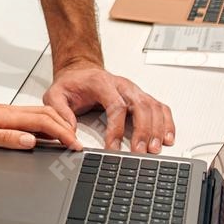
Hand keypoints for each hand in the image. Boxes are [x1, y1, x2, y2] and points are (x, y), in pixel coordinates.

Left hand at [0, 88, 78, 150]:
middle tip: (79, 145)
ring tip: (67, 140)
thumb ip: (4, 138)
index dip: (62, 134)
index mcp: (4, 116)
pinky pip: (26, 119)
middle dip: (65, 129)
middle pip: (44, 117)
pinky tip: (42, 134)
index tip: (76, 145)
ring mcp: (2, 113)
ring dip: (55, 126)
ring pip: (36, 117)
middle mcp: (6, 112)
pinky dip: (41, 126)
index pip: (42, 123)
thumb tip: (30, 141)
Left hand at [43, 60, 174, 154]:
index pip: (115, 105)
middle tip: (140, 152)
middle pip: (140, 106)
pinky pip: (160, 107)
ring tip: (156, 149)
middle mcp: (122, 85)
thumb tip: (70, 131)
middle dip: (142, 131)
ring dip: (157, 129)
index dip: (116, 129)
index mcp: (102, 83)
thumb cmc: (72, 83)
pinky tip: (168, 137)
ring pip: (153, 107)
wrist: (81, 71)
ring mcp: (134, 91)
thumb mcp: (55, 94)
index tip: (113, 147)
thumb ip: (59, 111)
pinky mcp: (141, 97)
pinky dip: (167, 122)